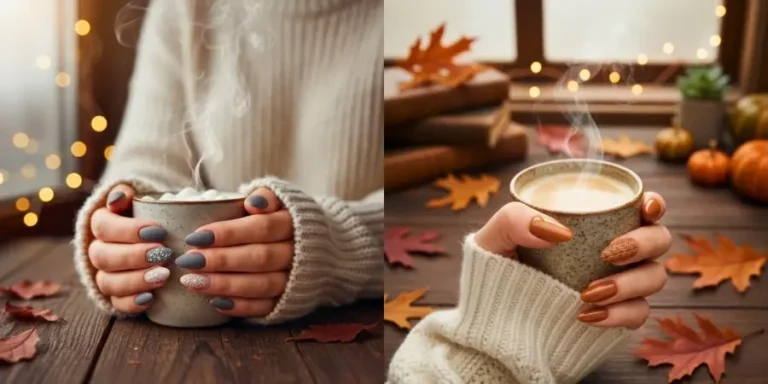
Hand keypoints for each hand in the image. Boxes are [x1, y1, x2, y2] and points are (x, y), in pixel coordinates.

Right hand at [88, 184, 171, 313]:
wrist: (153, 236)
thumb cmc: (148, 214)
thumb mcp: (139, 199)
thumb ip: (127, 194)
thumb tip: (119, 198)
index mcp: (101, 224)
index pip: (103, 227)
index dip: (129, 230)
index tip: (159, 230)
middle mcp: (97, 251)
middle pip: (104, 257)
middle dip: (134, 256)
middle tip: (164, 253)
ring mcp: (104, 276)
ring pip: (109, 282)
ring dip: (136, 280)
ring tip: (164, 275)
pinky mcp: (116, 296)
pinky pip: (117, 304)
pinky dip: (133, 303)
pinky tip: (152, 298)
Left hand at [176, 188, 292, 317]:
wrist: (317, 246)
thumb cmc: (281, 219)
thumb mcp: (279, 199)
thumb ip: (266, 196)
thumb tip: (252, 203)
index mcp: (293, 223)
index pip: (262, 227)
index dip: (229, 233)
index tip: (196, 237)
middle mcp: (297, 253)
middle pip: (260, 257)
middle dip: (222, 260)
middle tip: (189, 261)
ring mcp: (295, 279)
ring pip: (262, 285)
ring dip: (225, 285)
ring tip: (193, 282)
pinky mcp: (289, 300)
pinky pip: (265, 307)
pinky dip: (240, 306)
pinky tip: (215, 302)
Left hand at [474, 192, 669, 328]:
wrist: (493, 314)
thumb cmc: (498, 264)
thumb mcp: (494, 237)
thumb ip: (514, 220)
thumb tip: (559, 231)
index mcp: (596, 222)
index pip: (641, 206)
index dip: (654, 203)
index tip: (646, 208)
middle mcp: (616, 250)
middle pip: (659, 239)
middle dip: (643, 243)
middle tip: (608, 253)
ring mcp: (622, 283)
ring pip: (654, 277)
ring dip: (629, 283)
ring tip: (588, 292)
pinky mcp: (619, 315)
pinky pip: (639, 314)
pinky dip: (619, 314)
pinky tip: (588, 315)